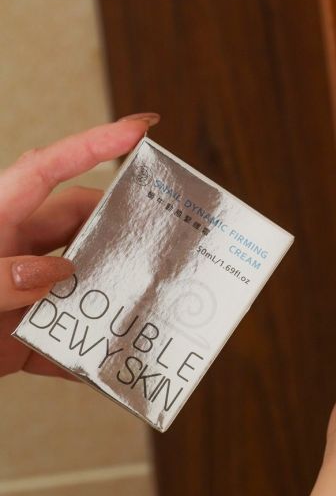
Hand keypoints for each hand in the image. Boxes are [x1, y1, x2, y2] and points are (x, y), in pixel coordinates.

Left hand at [0, 114, 158, 380]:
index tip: (141, 128)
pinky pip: (62, 344)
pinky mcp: (17, 339)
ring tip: (142, 308)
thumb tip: (55, 271)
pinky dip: (83, 358)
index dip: (96, 144)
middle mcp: (12, 251)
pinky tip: (103, 367)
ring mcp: (17, 295)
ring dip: (108, 298)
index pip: (50, 169)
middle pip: (79, 225)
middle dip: (119, 230)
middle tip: (160, 240)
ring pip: (79, 284)